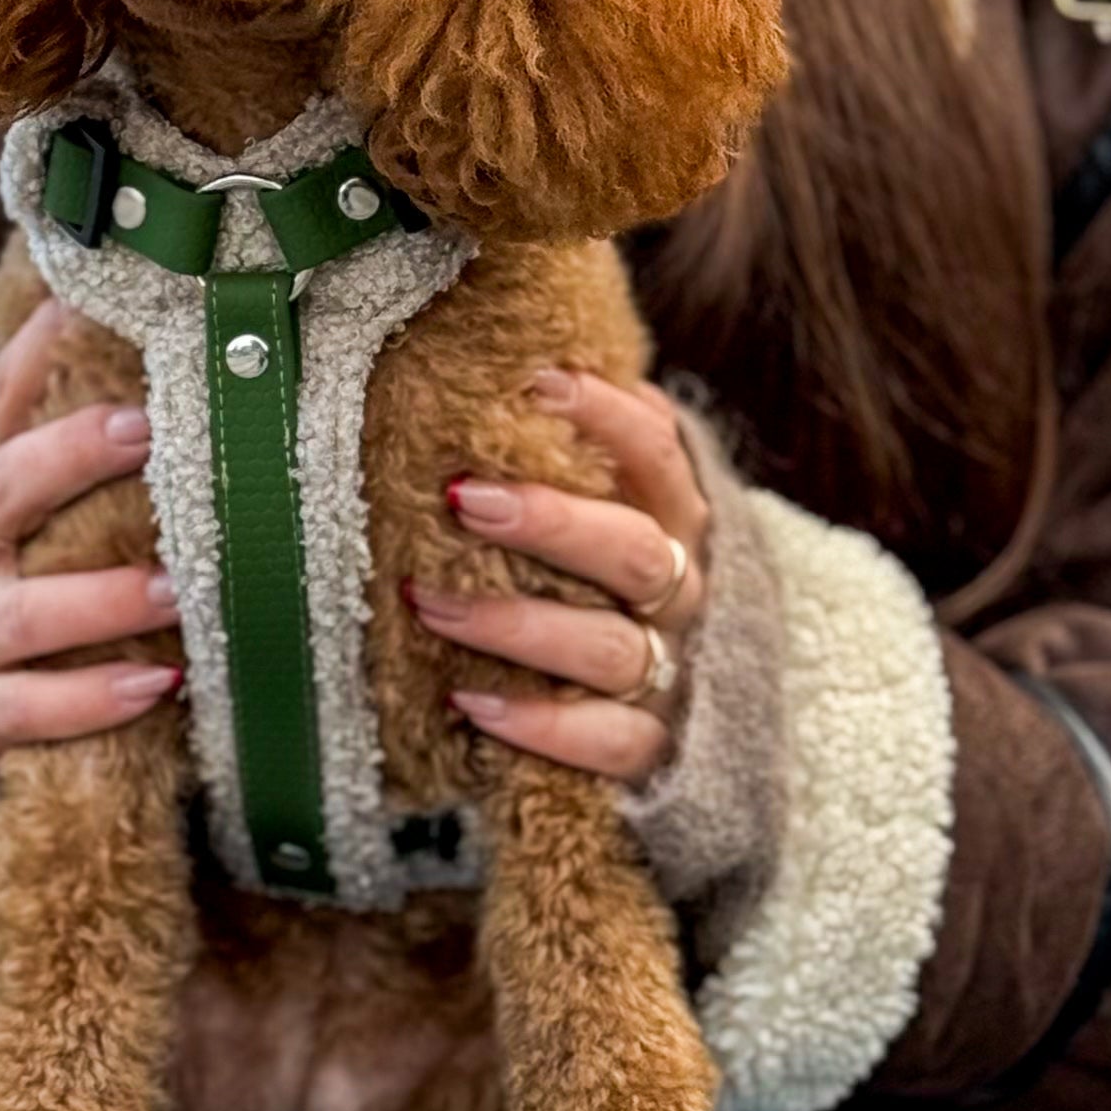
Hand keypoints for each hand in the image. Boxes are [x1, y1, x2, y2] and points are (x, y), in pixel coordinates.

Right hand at [0, 299, 179, 783]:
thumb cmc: (4, 585)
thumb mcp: (17, 512)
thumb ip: (69, 445)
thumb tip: (146, 342)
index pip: (1, 405)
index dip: (39, 353)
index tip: (86, 308)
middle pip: (4, 492)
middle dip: (71, 457)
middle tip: (146, 430)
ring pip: (28, 614)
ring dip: (106, 597)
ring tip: (178, 588)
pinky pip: (33, 709)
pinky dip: (95, 698)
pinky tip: (158, 683)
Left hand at [409, 368, 708, 786]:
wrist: (673, 708)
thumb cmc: (602, 581)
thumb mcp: (605, 506)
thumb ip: (577, 451)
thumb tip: (508, 360)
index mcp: (675, 517)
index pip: (657, 453)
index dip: (604, 413)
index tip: (532, 379)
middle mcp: (681, 592)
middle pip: (635, 552)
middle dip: (550, 522)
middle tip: (460, 497)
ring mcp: (669, 673)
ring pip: (611, 649)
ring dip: (517, 623)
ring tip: (429, 601)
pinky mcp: (648, 749)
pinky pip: (606, 744)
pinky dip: (542, 725)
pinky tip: (470, 701)